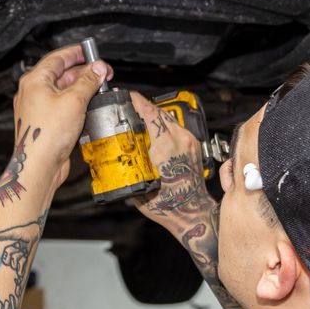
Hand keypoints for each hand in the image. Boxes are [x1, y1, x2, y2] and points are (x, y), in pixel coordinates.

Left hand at [0, 44, 108, 206]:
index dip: (76, 52)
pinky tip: (89, 105)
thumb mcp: (74, 101)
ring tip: (99, 88)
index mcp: (34, 81)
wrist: (39, 165)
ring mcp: (38, 108)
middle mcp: (33, 92)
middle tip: (102, 73)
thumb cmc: (47, 135)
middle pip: (61, 74)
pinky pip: (62, 105)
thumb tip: (98, 69)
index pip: (57, 58)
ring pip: (63, 90)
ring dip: (81, 87)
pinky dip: (76, 102)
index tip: (91, 51)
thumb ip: (88, 81)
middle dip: (83, 71)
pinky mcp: (45, 122)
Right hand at [130, 93, 215, 227]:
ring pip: (169, 118)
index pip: (150, 112)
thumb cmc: (169, 204)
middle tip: (129, 107)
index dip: (137, 101)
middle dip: (143, 106)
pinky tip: (154, 132)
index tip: (127, 96)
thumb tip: (115, 156)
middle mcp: (180, 140)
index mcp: (166, 146)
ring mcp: (189, 142)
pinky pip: (177, 127)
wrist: (192, 212)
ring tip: (140, 119)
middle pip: (159, 111)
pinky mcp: (194, 146)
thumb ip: (129, 166)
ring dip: (154, 115)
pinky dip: (164, 125)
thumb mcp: (139, 184)